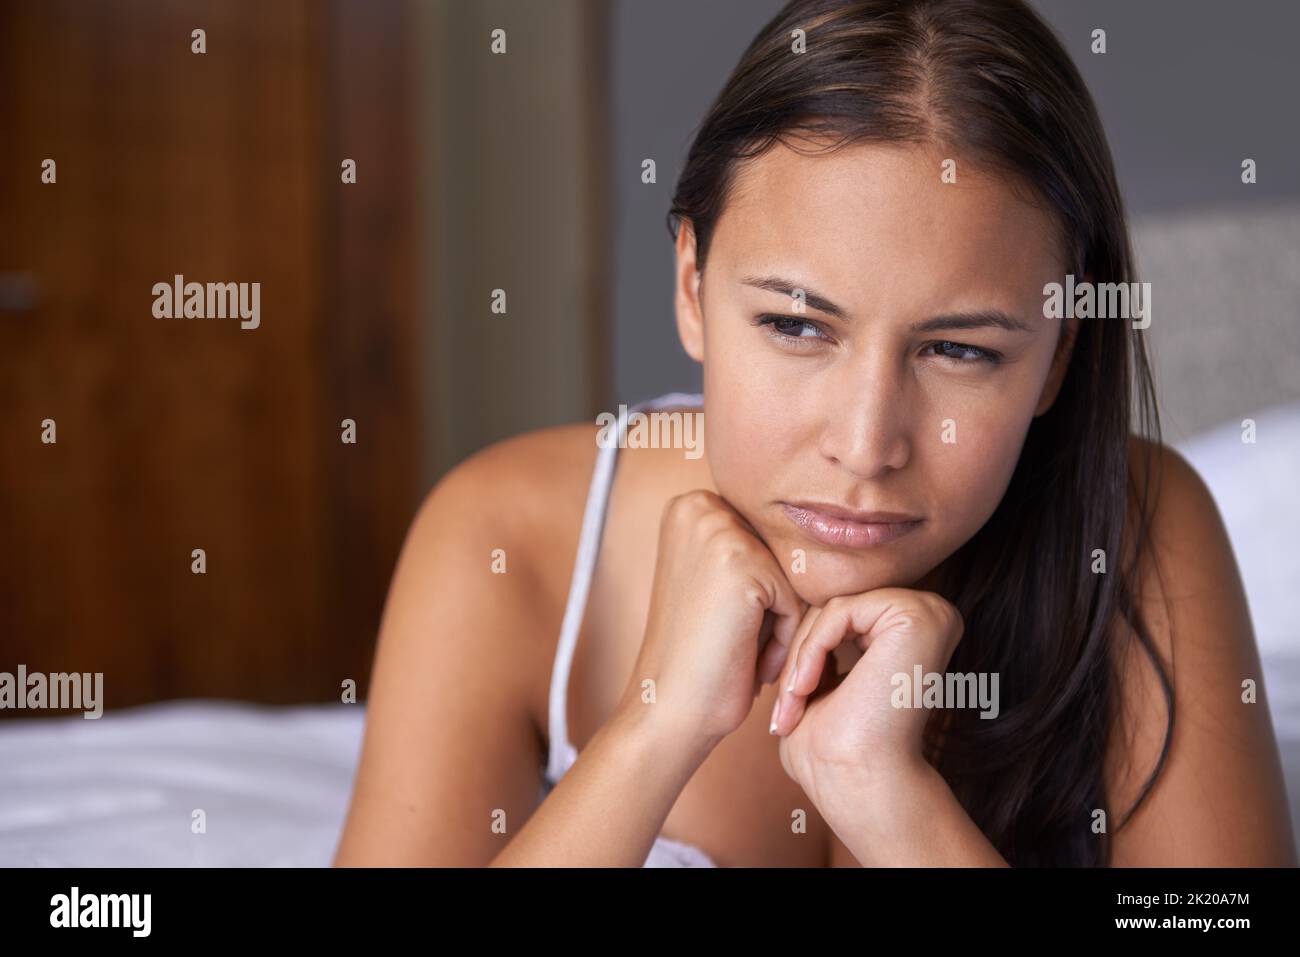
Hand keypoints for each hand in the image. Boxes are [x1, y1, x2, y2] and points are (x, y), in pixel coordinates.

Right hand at [620, 490, 806, 744]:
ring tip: (744, 655)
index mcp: (689, 504)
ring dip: (779, 623)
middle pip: (781, 555)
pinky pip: (795, 600)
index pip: (767, 540)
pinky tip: (750, 663)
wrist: (669, 709)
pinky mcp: (742, 565)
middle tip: (736, 645)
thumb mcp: (713, 581)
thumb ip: (748, 547)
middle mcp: (698, 506)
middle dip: (772, 605)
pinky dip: (782, 639)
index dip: (759, 593)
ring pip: (791, 578)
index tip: (728, 626)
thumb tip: (818, 528)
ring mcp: (718, 531)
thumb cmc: (696, 654)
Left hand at [768, 588, 963, 795]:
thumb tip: (791, 608)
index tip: (784, 701)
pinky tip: (803, 690)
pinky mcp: (916, 614)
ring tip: (791, 703)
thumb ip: (818, 644)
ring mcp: (928, 610)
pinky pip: (838, 611)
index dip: (803, 653)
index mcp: (913, 628)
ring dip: (799, 658)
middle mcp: (930, 613)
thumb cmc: (838, 746)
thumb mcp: (823, 681)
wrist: (862, 781)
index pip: (838, 616)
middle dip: (797, 655)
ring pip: (832, 609)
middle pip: (835, 609)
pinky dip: (810, 651)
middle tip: (782, 707)